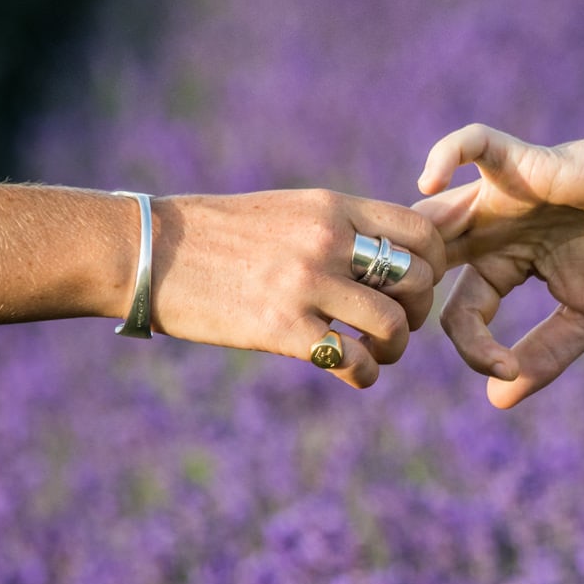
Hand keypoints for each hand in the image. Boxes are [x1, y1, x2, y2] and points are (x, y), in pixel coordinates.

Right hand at [149, 189, 444, 387]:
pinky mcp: (281, 329)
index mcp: (332, 207)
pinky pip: (351, 361)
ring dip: (393, 349)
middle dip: (418, 311)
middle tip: (397, 325)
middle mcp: (327, 240)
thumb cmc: (219, 233)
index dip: (434, 264)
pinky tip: (350, 373)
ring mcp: (305, 284)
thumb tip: (387, 247)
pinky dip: (363, 375)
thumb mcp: (289, 211)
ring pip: (392, 324)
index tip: (416, 284)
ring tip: (375, 354)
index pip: (420, 232)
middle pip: (417, 280)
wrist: (149, 251)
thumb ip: (342, 226)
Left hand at [415, 123, 583, 407]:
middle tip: (404, 324)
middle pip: (424, 262)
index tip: (505, 370)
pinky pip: (476, 144)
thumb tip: (499, 400)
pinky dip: (446, 154)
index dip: (472, 348)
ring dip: (412, 243)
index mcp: (503, 264)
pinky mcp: (527, 162)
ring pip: (433, 211)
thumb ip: (546, 354)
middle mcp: (492, 229)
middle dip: (405, 292)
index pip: (458, 311)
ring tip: (409, 275)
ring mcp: (504, 194)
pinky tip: (428, 182)